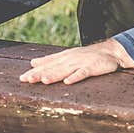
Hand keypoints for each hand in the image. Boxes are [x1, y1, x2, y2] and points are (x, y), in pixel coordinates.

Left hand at [19, 39, 133, 84]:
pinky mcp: (92, 67)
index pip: (46, 64)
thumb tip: (33, 62)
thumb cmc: (87, 56)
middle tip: (27, 80)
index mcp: (63, 57)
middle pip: (52, 68)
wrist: (111, 51)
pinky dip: (75, 77)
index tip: (22, 78)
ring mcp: (81, 63)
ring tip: (43, 80)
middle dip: (39, 74)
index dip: (34, 71)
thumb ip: (50, 60)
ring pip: (65, 70)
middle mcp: (70, 59)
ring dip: (54, 75)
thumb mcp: (67, 56)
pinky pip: (83, 73)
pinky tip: (68, 82)